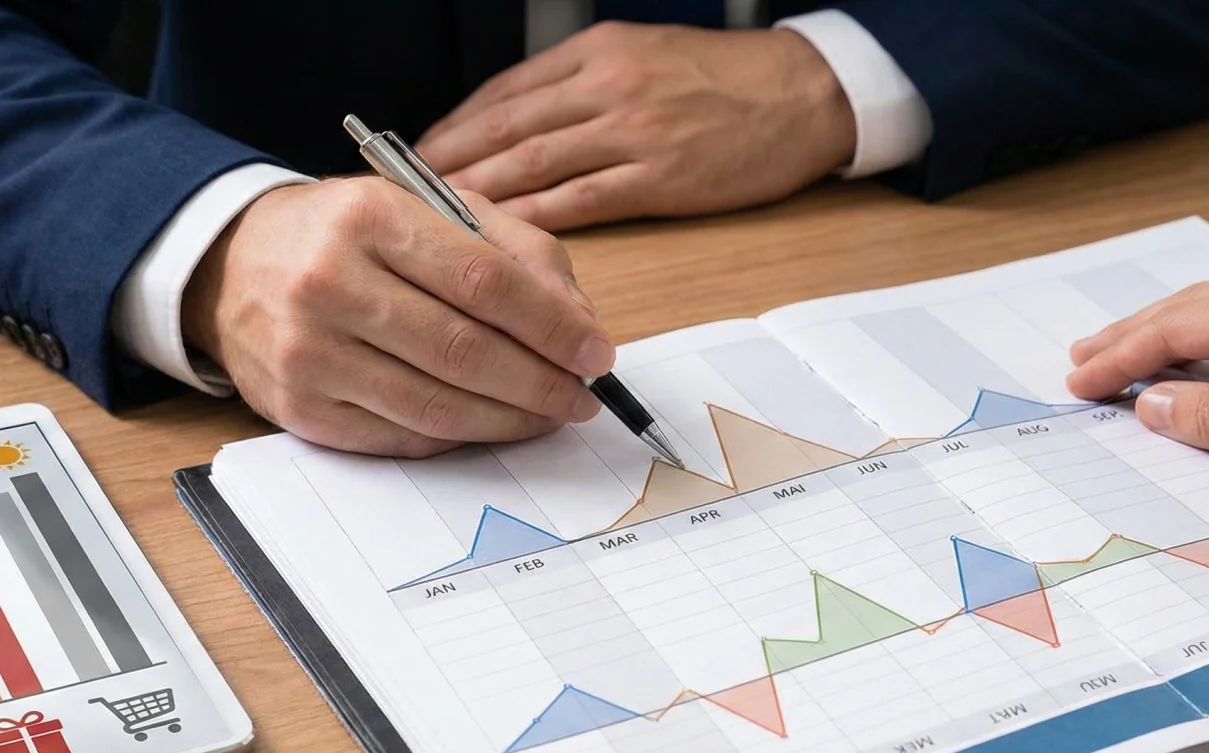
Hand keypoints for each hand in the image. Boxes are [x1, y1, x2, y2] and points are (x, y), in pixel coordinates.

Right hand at [181, 177, 611, 455]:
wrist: (232, 265)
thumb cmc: (348, 236)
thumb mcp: (427, 210)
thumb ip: (513, 252)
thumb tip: (579, 324)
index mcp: (370, 218)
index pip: (486, 281)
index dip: (553, 325)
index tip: (596, 353)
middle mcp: (329, 283)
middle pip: (466, 351)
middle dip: (541, 382)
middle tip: (582, 396)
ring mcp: (309, 352)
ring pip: (438, 405)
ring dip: (510, 419)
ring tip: (548, 414)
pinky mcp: (300, 409)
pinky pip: (403, 436)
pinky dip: (460, 436)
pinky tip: (490, 423)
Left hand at [415, 23, 854, 231]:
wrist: (801, 94)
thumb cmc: (725, 78)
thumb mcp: (644, 54)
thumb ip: (584, 82)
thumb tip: (522, 119)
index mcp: (598, 52)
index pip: (507, 91)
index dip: (457, 126)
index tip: (421, 155)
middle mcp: (607, 86)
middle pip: (508, 127)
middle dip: (452, 164)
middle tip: (407, 198)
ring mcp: (633, 132)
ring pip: (535, 165)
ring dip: (483, 197)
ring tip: (441, 226)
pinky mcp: (660, 178)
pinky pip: (582, 202)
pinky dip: (537, 222)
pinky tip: (507, 242)